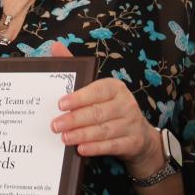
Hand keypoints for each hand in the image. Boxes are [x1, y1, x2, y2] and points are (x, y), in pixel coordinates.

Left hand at [46, 43, 163, 176]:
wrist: (138, 135)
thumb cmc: (110, 107)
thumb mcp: (97, 89)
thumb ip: (77, 69)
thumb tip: (55, 45)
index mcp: (115, 87)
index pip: (97, 90)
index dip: (79, 97)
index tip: (61, 104)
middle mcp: (126, 103)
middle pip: (98, 112)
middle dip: (75, 119)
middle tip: (55, 125)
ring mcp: (131, 123)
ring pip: (104, 130)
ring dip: (83, 134)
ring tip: (65, 138)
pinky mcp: (132, 142)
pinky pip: (112, 145)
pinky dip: (96, 148)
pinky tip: (82, 149)